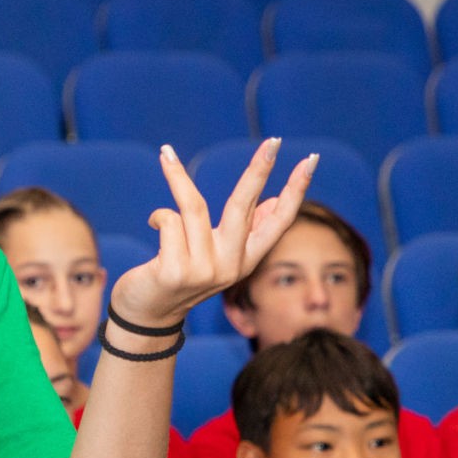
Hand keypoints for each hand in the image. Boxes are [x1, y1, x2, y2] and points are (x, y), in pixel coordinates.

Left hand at [109, 138, 316, 326]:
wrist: (146, 315)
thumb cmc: (179, 275)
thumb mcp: (216, 254)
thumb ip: (243, 230)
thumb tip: (273, 200)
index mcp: (244, 260)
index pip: (278, 220)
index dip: (296, 190)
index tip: (311, 160)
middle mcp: (229, 266)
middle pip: (244, 206)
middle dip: (259, 171)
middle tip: (273, 141)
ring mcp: (202, 271)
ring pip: (194, 207)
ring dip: (178, 176)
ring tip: (166, 156)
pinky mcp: (174, 272)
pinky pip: (168, 220)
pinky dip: (158, 215)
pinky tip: (153, 224)